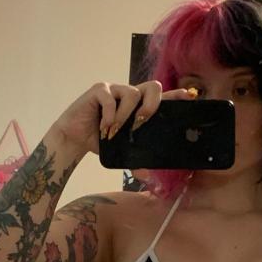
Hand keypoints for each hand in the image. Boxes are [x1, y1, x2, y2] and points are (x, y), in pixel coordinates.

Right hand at [52, 80, 197, 156]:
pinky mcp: (99, 90)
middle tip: (142, 122)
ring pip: (131, 92)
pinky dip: (109, 114)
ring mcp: (114, 90)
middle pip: (152, 86)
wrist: (74, 139)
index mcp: (139, 107)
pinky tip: (104, 127)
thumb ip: (135, 160)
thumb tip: (147, 175)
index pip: (161, 98)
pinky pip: (109, 97)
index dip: (175, 95)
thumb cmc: (101, 142)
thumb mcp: (121, 152)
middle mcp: (130, 95)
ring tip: (115, 132)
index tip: (188, 96)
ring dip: (125, 115)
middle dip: (152, 104)